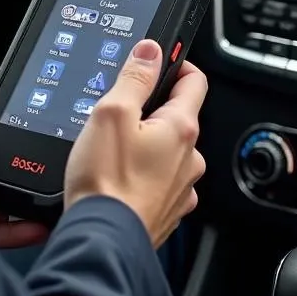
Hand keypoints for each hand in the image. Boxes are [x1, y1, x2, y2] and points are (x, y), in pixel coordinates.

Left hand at [0, 85, 48, 249]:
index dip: (9, 123)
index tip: (34, 114)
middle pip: (6, 163)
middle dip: (29, 158)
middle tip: (53, 149)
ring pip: (14, 196)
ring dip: (35, 193)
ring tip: (55, 185)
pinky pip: (12, 230)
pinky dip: (30, 227)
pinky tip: (43, 219)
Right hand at [65, 40, 207, 248]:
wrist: (101, 244)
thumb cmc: (106, 183)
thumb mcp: (111, 113)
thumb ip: (134, 78)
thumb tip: (151, 51)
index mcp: (181, 129)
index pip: (194, 82)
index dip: (177, 65)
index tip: (159, 62)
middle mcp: (189, 159)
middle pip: (178, 118)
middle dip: (152, 110)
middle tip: (121, 112)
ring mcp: (180, 189)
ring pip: (167, 153)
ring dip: (147, 146)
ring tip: (113, 151)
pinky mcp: (166, 212)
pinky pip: (159, 182)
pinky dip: (142, 175)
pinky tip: (117, 178)